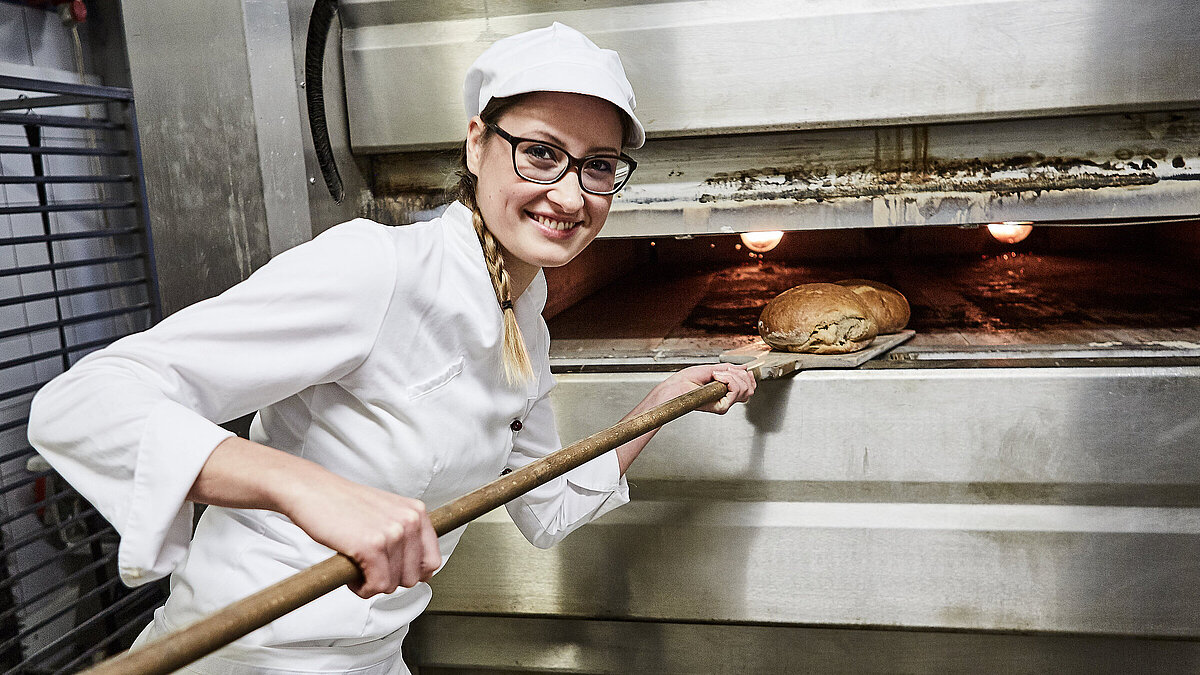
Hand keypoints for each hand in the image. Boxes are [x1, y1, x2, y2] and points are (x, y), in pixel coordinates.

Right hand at [277, 466, 441, 598]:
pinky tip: (351, 573)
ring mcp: (392, 533)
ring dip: (372, 584)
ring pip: (393, 584)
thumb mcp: (387, 512)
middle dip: (389, 579)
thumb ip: (406, 535)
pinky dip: (362, 588)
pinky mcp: (371, 546)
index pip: (432, 561)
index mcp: (417, 512)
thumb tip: (419, 571)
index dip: (411, 573)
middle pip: (414, 577)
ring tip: (357, 567)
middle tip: (368, 568)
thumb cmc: (344, 504)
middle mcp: (409, 521)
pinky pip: (376, 586)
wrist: (312, 490)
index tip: (393, 572)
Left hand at [654, 363, 756, 413]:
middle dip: (740, 375)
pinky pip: (735, 391)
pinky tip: (716, 378)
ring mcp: (725, 403)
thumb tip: (744, 368)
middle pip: (749, 389)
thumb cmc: (686, 380)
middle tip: (722, 372)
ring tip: (716, 375)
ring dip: (732, 376)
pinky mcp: (721, 407)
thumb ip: (729, 369)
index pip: (749, 387)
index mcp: (726, 391)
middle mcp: (727, 399)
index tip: (740, 370)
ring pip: (744, 389)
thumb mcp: (711, 369)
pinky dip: (728, 380)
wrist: (676, 387)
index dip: (748, 377)